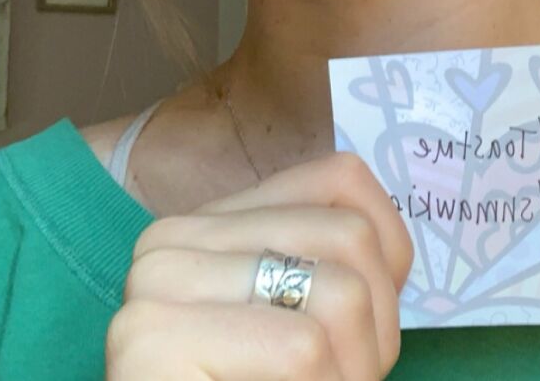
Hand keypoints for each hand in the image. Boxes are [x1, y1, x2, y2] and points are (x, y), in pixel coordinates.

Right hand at [105, 152, 414, 379]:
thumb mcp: (297, 321)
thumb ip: (323, 267)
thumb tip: (388, 245)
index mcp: (210, 220)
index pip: (342, 178)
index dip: (389, 251)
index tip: (371, 321)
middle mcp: (173, 236)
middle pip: (351, 236)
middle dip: (378, 328)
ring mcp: (156, 281)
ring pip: (341, 291)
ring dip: (354, 370)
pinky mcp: (150, 340)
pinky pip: (302, 349)